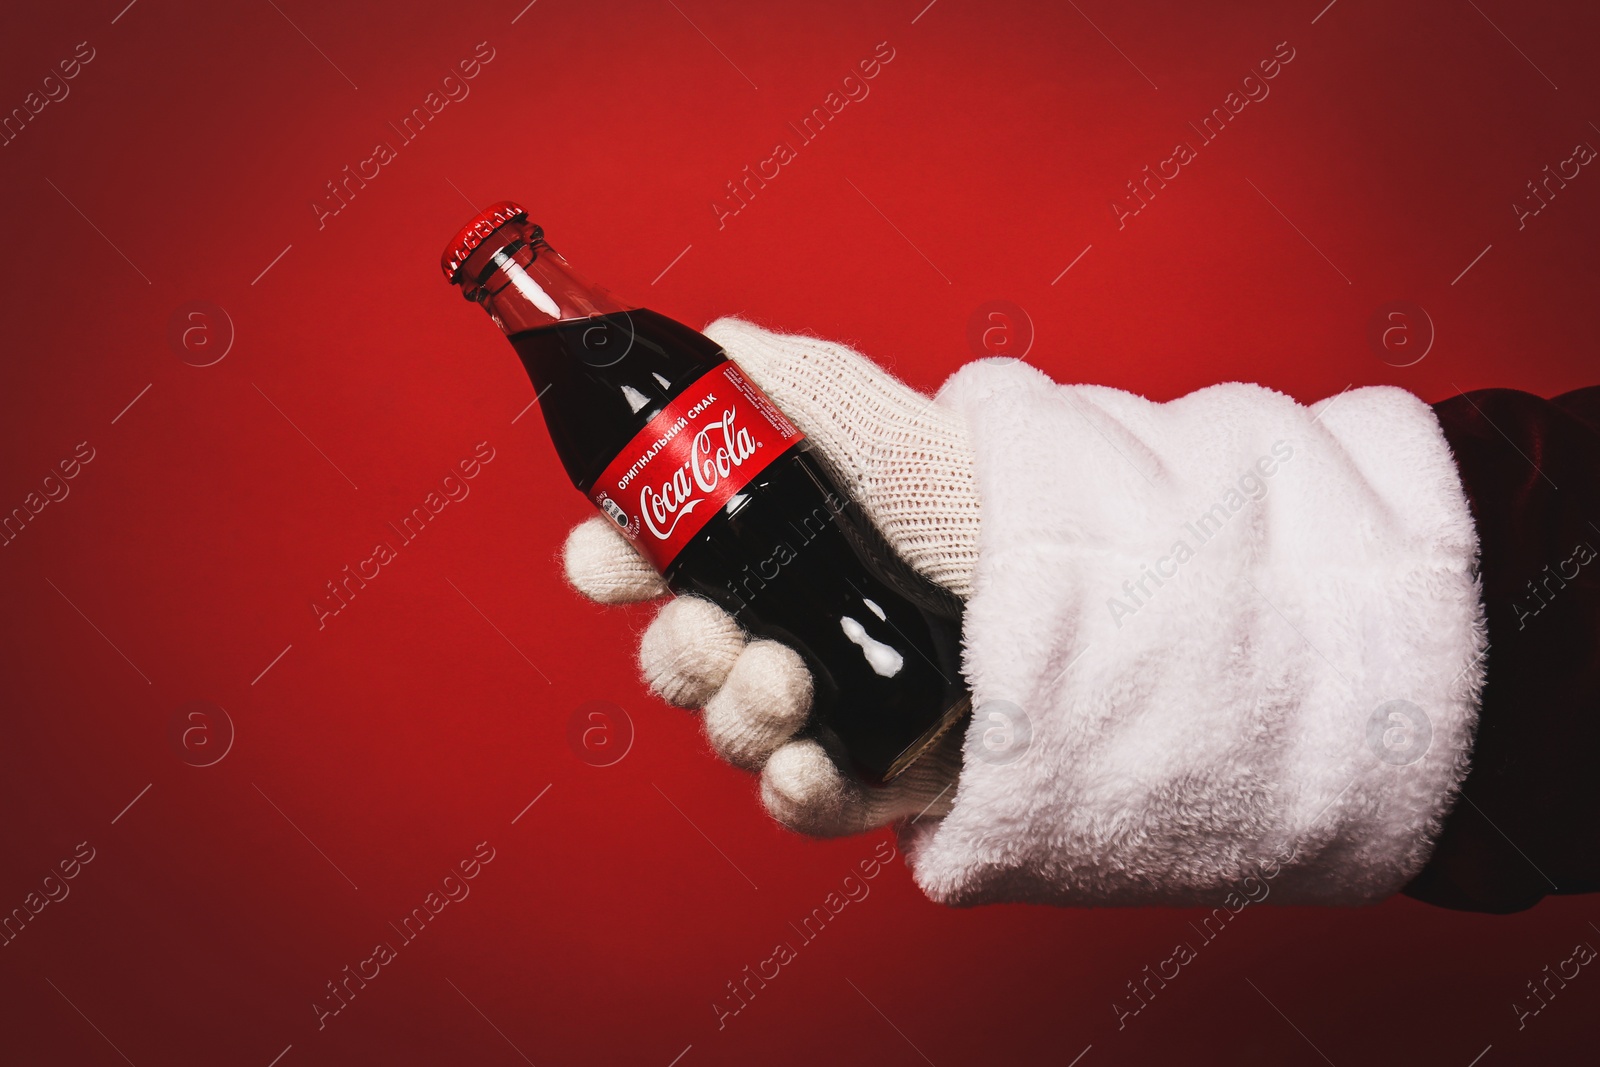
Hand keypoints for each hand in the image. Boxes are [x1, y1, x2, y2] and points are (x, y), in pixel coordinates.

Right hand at [561, 317, 980, 835]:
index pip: (650, 562)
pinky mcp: (872, 777)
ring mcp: (822, 709)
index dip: (611, 561)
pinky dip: (792, 788)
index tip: (613, 556)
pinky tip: (808, 763)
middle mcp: (779, 628)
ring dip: (737, 710)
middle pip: (675, 657)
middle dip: (677, 647)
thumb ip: (800, 384)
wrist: (1086, 587)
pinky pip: (802, 802)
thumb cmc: (979, 505)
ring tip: (789, 681)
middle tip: (716, 628)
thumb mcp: (890, 431)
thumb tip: (719, 342)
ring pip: (729, 730)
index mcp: (764, 547)